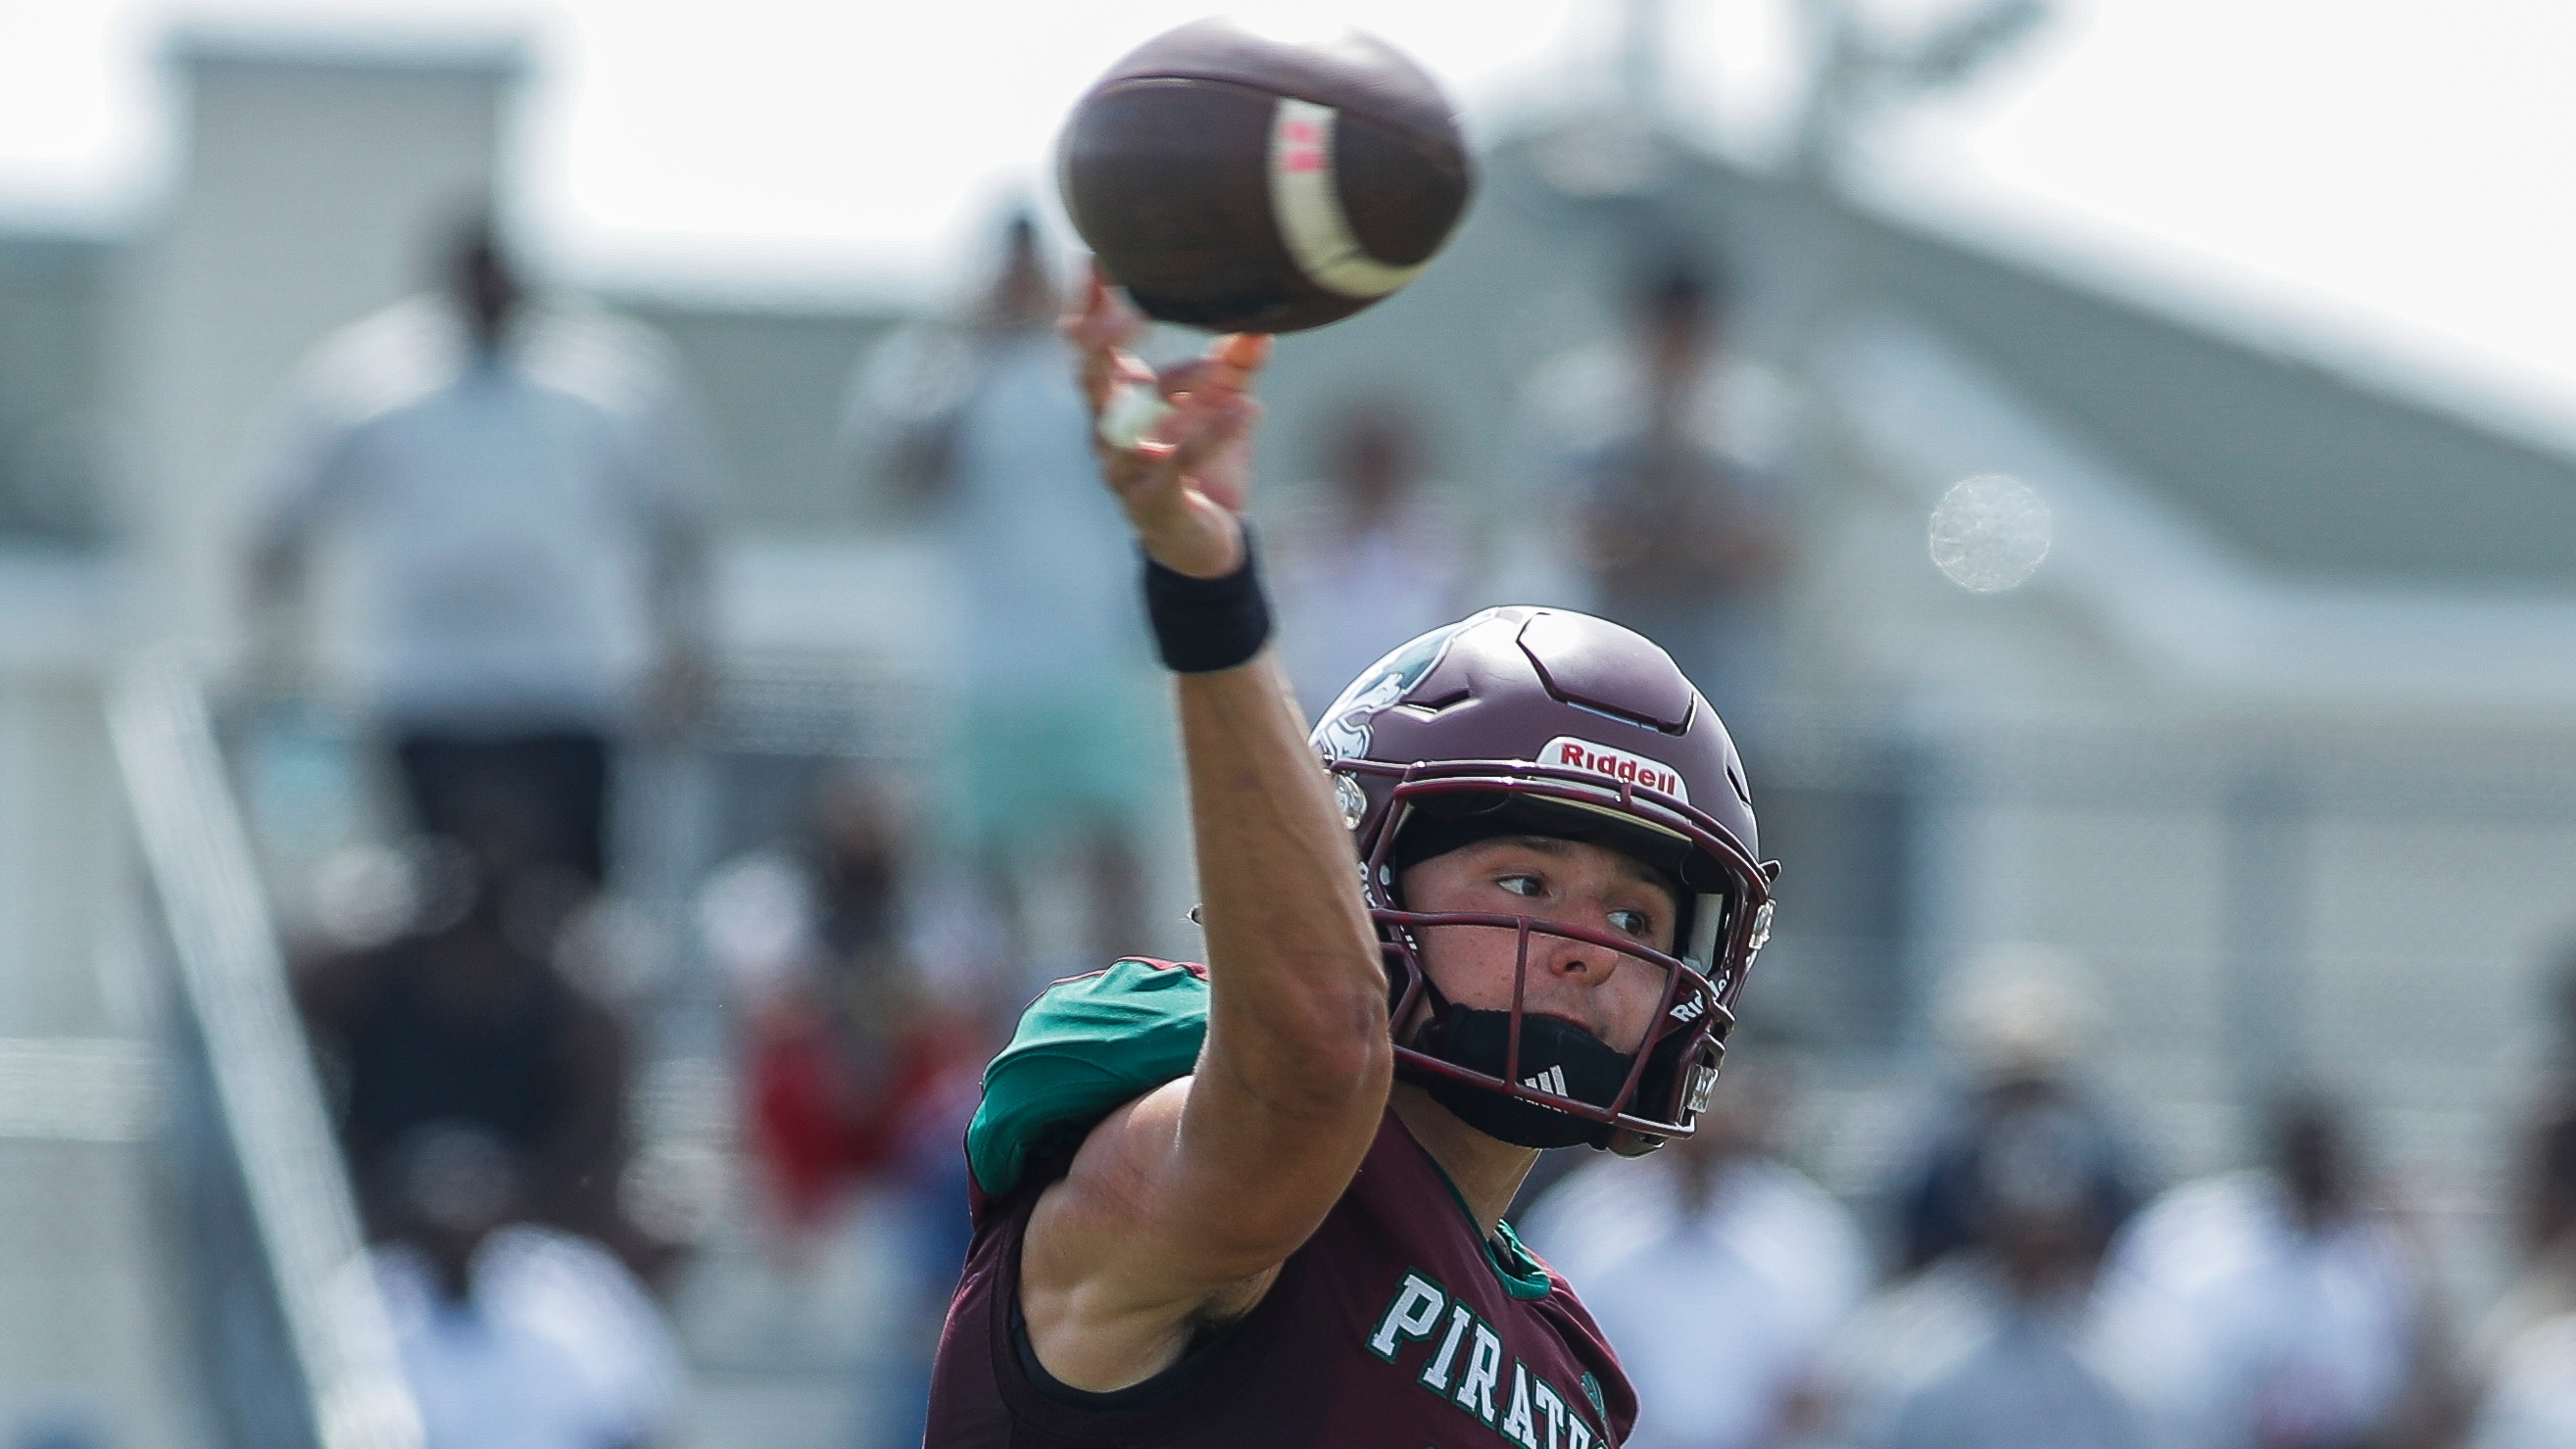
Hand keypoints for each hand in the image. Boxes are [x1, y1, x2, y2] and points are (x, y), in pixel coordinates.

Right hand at [1065, 264, 1270, 578]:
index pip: (1090, 344)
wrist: (1205, 544)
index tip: (1097, 258)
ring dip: (1179, 388)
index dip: (1089, 303)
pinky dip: (1211, 434)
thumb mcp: (1222, 405)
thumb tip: (1261, 317)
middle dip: (1103, 339)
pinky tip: (1248, 411)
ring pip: (1136, 420)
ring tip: (1218, 371)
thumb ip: (1235, 363)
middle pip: (1089, 376)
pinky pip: (1177, 463)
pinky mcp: (1153, 502)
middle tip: (1129, 309)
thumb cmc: (1203, 466)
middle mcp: (1108, 431)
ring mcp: (1124, 470)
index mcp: (1116, 399)